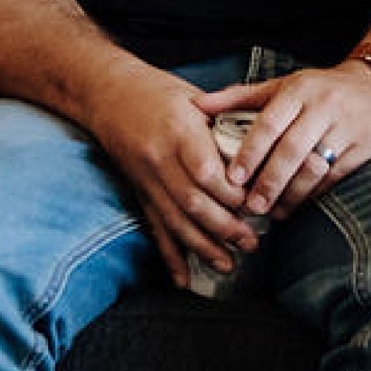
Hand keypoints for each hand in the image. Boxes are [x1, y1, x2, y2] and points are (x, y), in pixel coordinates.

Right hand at [86, 67, 262, 283]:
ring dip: (203, 248)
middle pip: (193, 203)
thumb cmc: (157, 92)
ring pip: (175, 221)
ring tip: (228, 265)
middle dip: (225, 228)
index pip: (206, 172)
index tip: (255, 205)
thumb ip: (225, 123)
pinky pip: (154, 228)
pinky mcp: (139, 192)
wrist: (107, 93)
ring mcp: (146, 179)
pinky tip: (182, 279)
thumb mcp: (194, 98)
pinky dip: (169, 256)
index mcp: (178, 131)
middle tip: (251, 242)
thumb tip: (263, 147)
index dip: (231, 195)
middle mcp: (159, 159)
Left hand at [199, 60, 370, 219]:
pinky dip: (317, 193)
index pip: (270, 123)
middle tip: (251, 206)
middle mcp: (325, 105)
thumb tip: (197, 107)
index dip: (250, 153)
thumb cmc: (321, 90)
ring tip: (274, 211)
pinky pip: (338, 175)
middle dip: (270, 181)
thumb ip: (240, 97)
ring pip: (316, 166)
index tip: (233, 179)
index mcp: (299, 89)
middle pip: (292, 149)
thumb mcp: (283, 86)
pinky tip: (301, 204)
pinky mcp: (369, 144)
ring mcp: (349, 125)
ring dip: (293, 194)